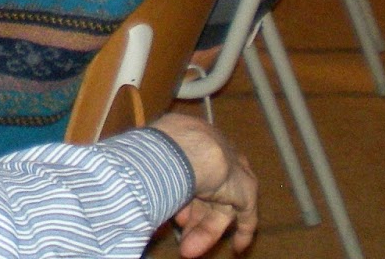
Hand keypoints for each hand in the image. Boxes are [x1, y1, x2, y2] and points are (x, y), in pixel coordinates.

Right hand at [149, 112, 257, 255]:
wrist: (190, 149)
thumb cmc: (163, 146)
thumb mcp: (152, 150)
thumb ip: (152, 162)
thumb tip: (138, 174)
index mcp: (194, 137)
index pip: (189, 169)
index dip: (179, 191)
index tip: (166, 204)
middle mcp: (216, 153)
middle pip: (204, 192)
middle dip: (190, 215)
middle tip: (177, 229)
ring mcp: (232, 172)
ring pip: (218, 207)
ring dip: (203, 230)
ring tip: (187, 251)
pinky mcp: (246, 192)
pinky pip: (246, 215)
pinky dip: (242, 232)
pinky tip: (236, 248)